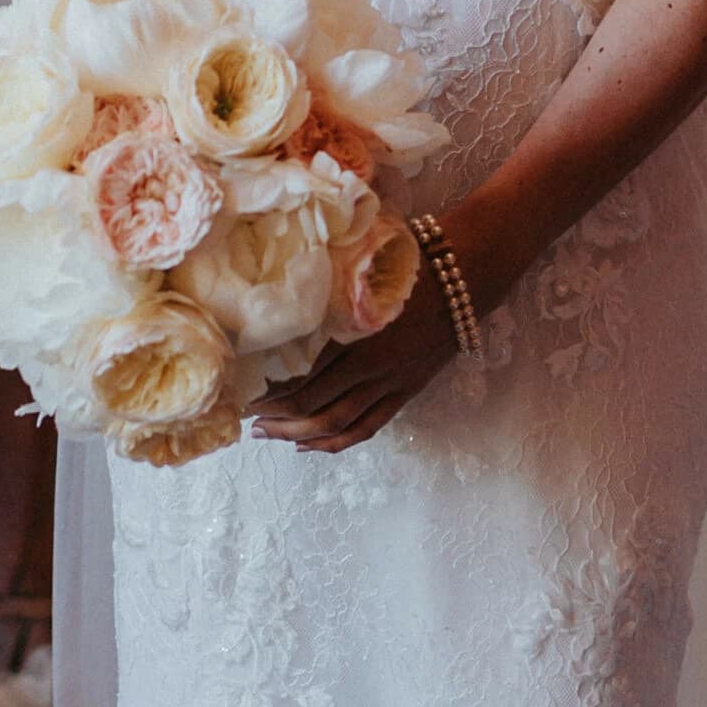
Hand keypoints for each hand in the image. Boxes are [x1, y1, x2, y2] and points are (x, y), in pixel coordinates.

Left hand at [246, 266, 461, 451]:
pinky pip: (367, 427)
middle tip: (244, 415)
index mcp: (356, 335)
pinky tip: (309, 445)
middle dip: (274, 415)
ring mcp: (390, 384)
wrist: (465, 275)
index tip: (240, 388)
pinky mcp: (405, 393)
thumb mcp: (360, 271)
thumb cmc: (408, 261)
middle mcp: (371, 367)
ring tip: (267, 434)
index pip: (301, 376)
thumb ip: (324, 293)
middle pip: (312, 405)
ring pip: (337, 424)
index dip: (268, 389)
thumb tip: (276, 304)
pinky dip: (336, 442)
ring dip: (297, 434)